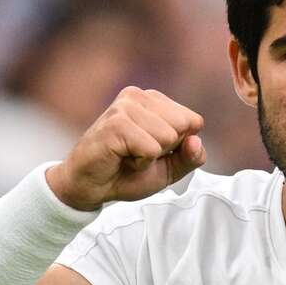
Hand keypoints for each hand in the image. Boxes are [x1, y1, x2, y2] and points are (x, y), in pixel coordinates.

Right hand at [47, 87, 205, 210]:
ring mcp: (126, 106)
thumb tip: (196, 140)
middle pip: (184, 127)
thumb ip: (191, 156)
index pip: (194, 121)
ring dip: (150, 158)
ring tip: (128, 156)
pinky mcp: (116, 123)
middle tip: (137, 154)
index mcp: (154, 100)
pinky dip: (140, 163)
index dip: (178, 146)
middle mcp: (140, 96)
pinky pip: (151, 149)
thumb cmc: (126, 173)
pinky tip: (120, 158)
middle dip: (165, 150)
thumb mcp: (169, 168)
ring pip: (168, 137)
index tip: (152, 151)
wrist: (88, 188)